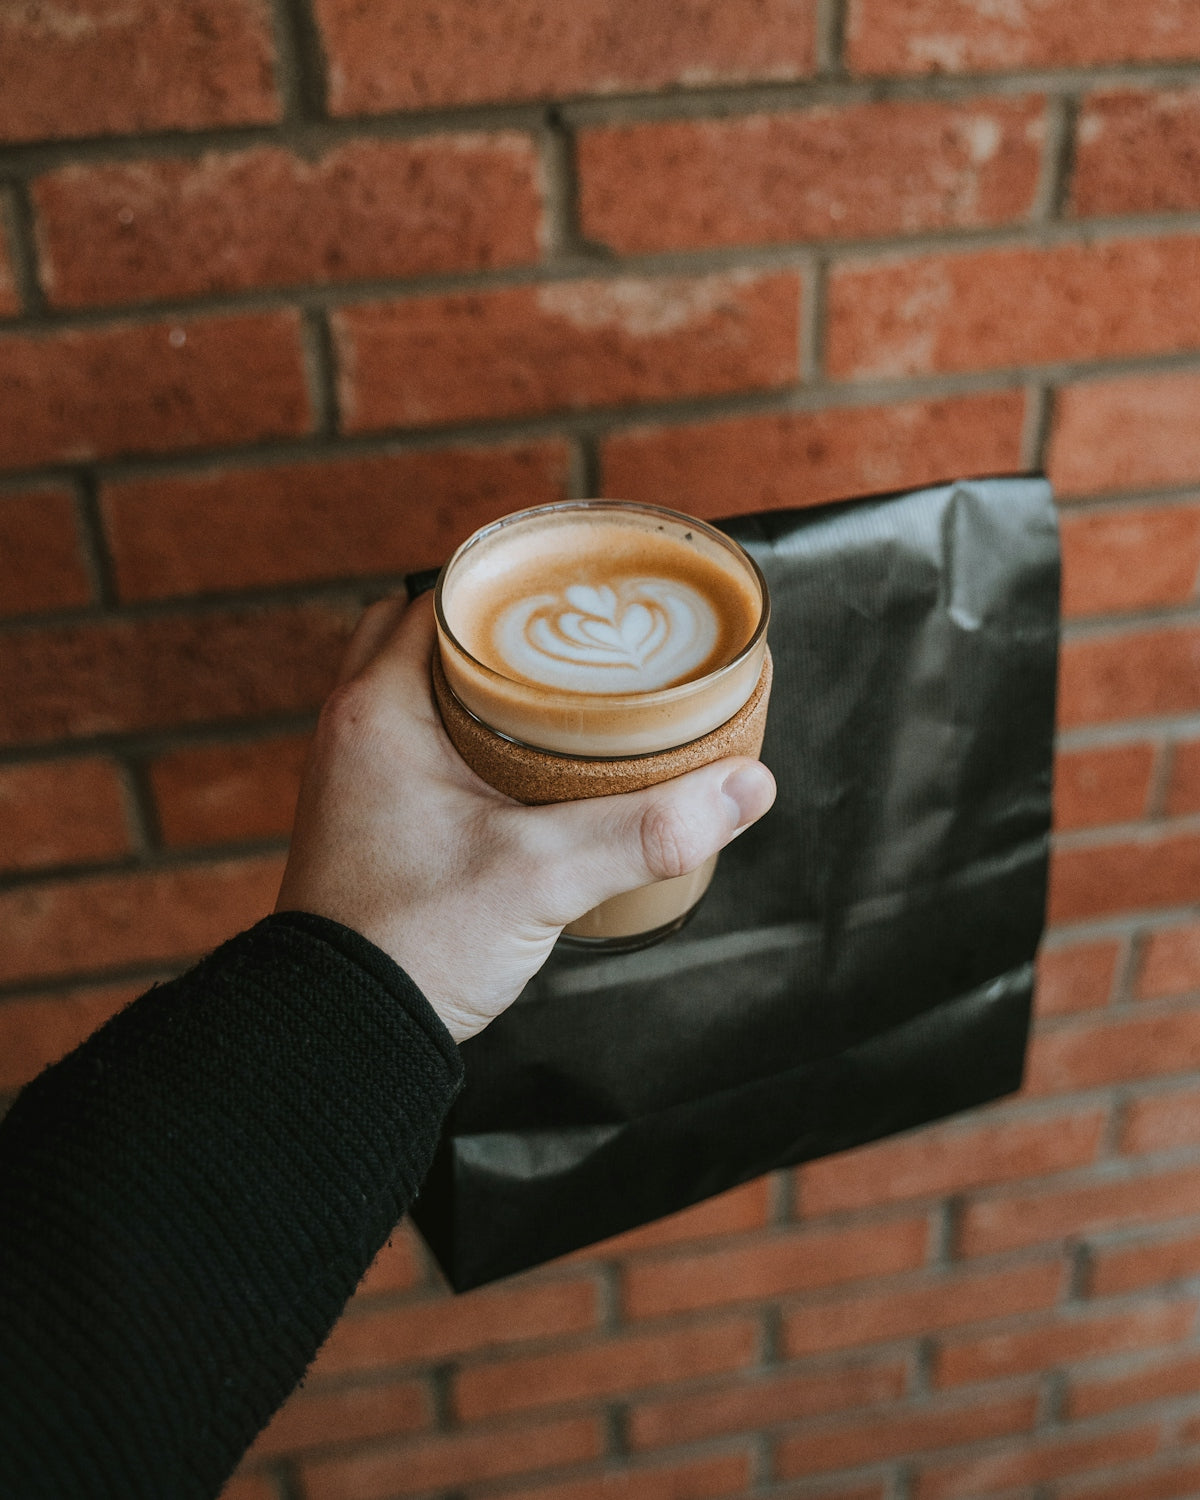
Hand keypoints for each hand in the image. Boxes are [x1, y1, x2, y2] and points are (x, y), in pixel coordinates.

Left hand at [276, 594, 775, 1042]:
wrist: (344, 1036)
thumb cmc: (413, 946)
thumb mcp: (543, 879)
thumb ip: (646, 831)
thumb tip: (745, 787)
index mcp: (378, 712)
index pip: (439, 602)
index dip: (506, 588)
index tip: (571, 594)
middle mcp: (355, 732)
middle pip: (429, 640)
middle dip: (498, 634)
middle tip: (572, 642)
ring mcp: (357, 779)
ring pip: (422, 696)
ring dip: (479, 687)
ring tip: (559, 696)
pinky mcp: (371, 823)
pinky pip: (419, 747)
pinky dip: (466, 737)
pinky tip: (524, 767)